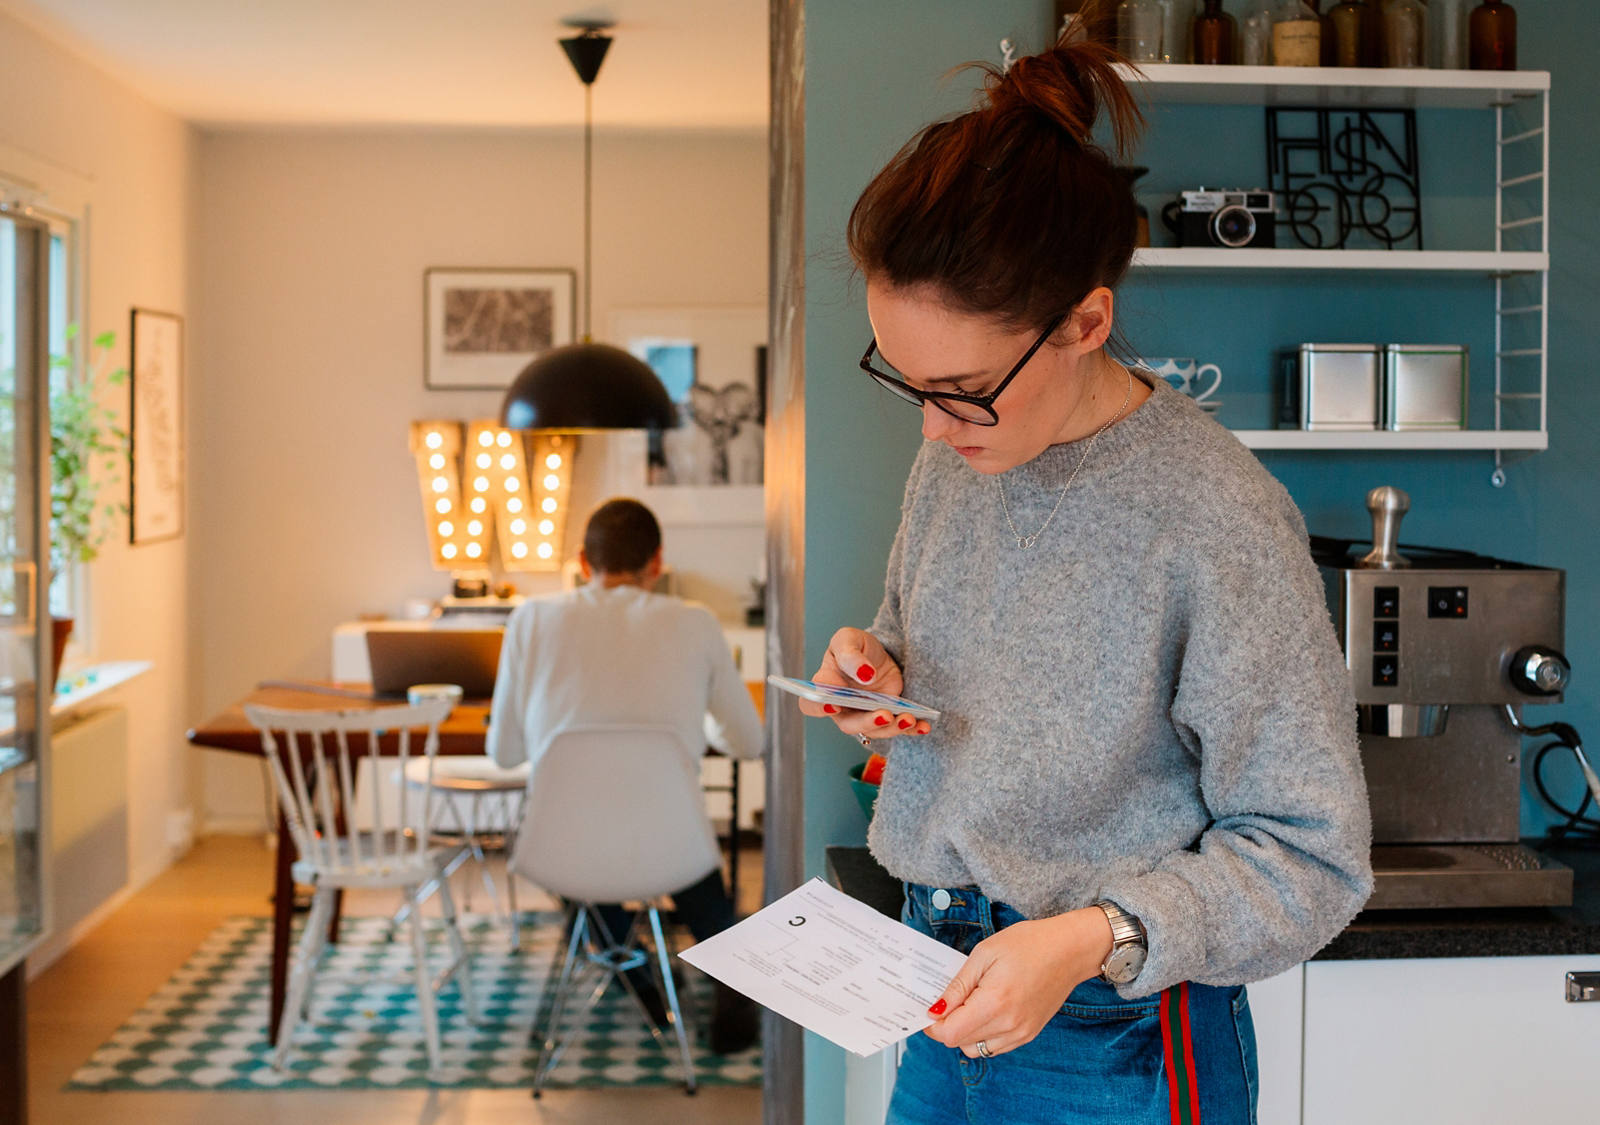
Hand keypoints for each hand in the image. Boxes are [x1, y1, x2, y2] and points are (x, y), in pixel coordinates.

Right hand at [796, 627, 930, 739]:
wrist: (880, 653)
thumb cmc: (856, 647)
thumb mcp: (848, 639)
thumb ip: (850, 654)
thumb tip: (864, 674)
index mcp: (825, 688)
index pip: (812, 704)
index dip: (820, 708)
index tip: (834, 704)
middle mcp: (843, 708)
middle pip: (849, 724)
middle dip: (867, 722)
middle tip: (884, 715)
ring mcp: (865, 716)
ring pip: (875, 731)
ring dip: (893, 728)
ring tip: (909, 718)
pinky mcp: (888, 717)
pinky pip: (898, 728)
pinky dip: (912, 729)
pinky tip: (923, 726)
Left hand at [923, 908, 1112, 1057]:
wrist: (1070, 949)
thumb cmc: (1029, 944)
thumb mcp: (984, 954)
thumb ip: (958, 986)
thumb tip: (935, 1009)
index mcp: (995, 1003)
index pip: (950, 1033)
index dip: (933, 1024)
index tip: (929, 1008)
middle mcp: (1009, 1025)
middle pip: (960, 1043)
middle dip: (947, 1024)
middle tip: (949, 999)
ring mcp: (1021, 1033)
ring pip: (977, 1049)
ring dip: (965, 1032)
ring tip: (970, 1002)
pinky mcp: (1029, 1034)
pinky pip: (996, 1046)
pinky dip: (984, 1034)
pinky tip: (987, 1009)